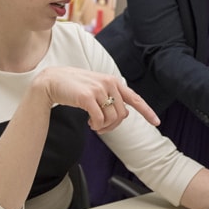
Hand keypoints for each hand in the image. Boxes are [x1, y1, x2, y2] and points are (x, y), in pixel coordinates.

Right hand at [36, 66, 158, 133]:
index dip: (147, 111)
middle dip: (113, 126)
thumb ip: (110, 96)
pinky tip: (90, 123)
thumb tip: (121, 115)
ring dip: (103, 127)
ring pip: (112, 119)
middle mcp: (109, 83)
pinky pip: (100, 120)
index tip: (156, 122)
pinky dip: (96, 126)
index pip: (135, 98)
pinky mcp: (87, 97)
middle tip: (101, 127)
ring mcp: (99, 89)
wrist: (52, 81)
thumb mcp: (96, 87)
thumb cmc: (74, 86)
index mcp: (113, 82)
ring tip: (94, 124)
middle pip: (122, 114)